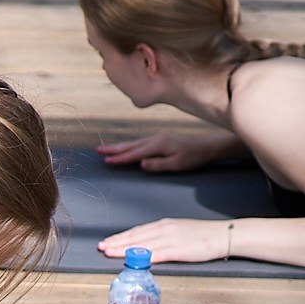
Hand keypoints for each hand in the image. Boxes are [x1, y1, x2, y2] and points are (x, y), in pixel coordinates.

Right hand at [96, 131, 236, 173]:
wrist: (206, 146)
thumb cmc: (193, 157)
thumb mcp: (178, 164)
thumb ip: (159, 164)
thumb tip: (141, 164)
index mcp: (158, 145)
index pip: (135, 153)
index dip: (120, 158)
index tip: (106, 161)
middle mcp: (155, 139)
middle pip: (130, 145)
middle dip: (113, 148)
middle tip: (98, 151)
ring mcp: (156, 138)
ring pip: (133, 143)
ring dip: (118, 146)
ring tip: (104, 149)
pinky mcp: (158, 140)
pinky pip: (139, 143)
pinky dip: (128, 145)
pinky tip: (124, 147)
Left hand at [99, 216, 228, 263]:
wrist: (224, 235)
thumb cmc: (203, 235)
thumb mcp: (179, 231)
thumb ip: (162, 237)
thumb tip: (146, 245)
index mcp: (164, 225)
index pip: (137, 231)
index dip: (120, 237)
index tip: (107, 241)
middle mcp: (165, 229)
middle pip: (136, 237)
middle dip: (117, 242)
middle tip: (101, 247)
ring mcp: (172, 239)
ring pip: (143, 245)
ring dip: (125, 249)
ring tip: (110, 252)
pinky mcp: (181, 250)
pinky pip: (160, 254)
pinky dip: (145, 257)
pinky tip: (135, 260)